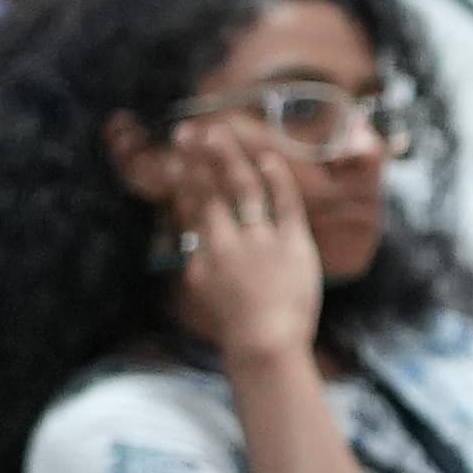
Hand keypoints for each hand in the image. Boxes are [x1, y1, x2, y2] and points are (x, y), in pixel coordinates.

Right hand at [157, 119, 328, 366]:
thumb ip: (197, 253)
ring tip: (219, 131)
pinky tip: (268, 156)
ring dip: (231, 158)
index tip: (176, 152)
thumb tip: (193, 230)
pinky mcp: (296, 245)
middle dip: (200, 157)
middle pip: (214, 189)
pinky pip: (287, 205)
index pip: (193, 203)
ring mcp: (264, 240)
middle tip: (189, 129)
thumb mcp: (202, 284)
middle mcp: (232, 241)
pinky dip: (277, 179)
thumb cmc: (234, 320)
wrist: (267, 343)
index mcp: (207, 250)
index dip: (185, 175)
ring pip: (246, 189)